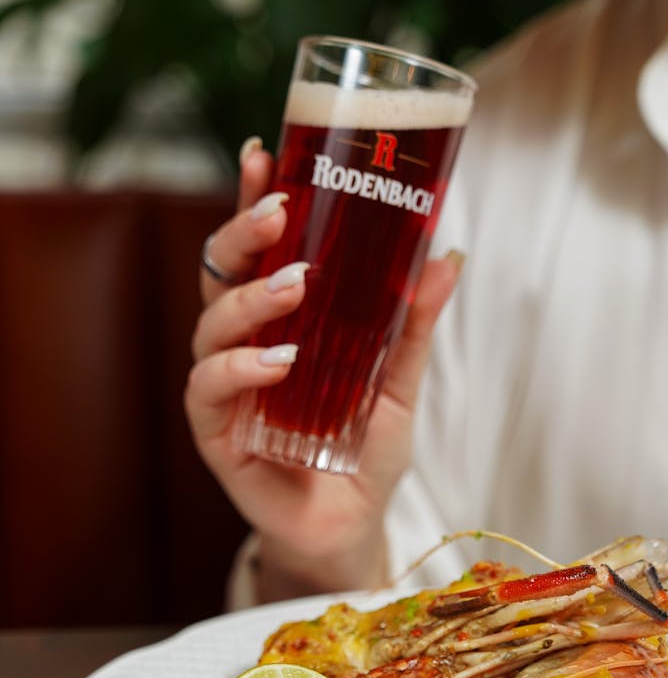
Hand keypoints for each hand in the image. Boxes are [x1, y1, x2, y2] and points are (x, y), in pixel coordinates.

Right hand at [185, 139, 461, 600]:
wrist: (352, 524)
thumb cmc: (364, 450)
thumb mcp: (397, 380)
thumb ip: (411, 324)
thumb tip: (448, 256)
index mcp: (278, 322)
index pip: (257, 251)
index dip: (252, 200)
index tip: (265, 153)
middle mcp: (243, 346)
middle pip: (221, 273)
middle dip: (244, 233)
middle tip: (281, 208)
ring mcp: (225, 387)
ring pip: (210, 323)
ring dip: (251, 297)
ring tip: (295, 284)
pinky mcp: (216, 432)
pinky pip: (209, 387)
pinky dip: (242, 369)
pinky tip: (278, 361)